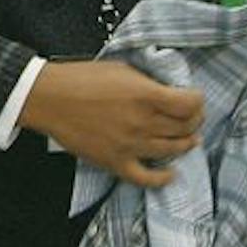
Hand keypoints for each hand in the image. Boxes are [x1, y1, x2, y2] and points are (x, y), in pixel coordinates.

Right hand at [18, 60, 204, 189]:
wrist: (48, 98)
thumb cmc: (81, 78)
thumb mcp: (121, 68)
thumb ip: (148, 82)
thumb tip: (168, 92)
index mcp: (145, 95)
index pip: (191, 105)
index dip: (198, 101)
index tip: (193, 99)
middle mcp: (142, 122)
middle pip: (186, 128)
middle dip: (193, 121)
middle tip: (190, 118)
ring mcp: (130, 145)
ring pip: (173, 150)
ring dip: (185, 144)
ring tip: (185, 139)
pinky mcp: (115, 162)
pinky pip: (147, 178)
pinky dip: (163, 178)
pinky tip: (170, 173)